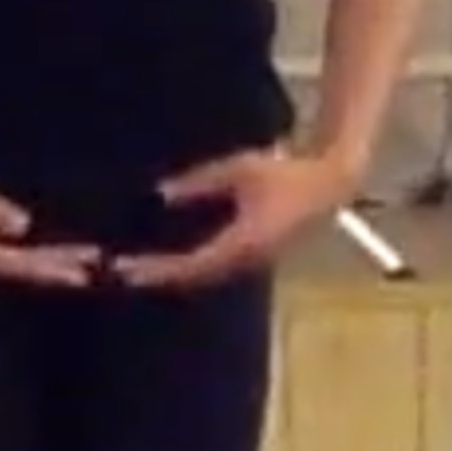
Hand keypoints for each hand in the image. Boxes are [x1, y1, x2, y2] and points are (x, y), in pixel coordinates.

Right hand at [0, 157, 98, 285]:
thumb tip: (23, 226)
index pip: (20, 265)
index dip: (54, 268)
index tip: (85, 270)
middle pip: (18, 273)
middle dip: (54, 268)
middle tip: (93, 265)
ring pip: (6, 271)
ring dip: (37, 267)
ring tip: (71, 263)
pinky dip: (16, 261)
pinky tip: (29, 254)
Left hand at [107, 148, 357, 289]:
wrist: (329, 184)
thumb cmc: (286, 172)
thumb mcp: (237, 171)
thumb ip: (198, 183)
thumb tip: (159, 195)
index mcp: (241, 243)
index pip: (188, 265)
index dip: (156, 269)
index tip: (127, 269)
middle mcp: (244, 260)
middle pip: (192, 279)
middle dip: (157, 277)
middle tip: (122, 273)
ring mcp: (251, 262)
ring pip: (204, 278)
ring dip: (172, 276)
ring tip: (140, 271)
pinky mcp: (254, 257)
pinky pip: (215, 269)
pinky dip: (190, 269)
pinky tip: (172, 262)